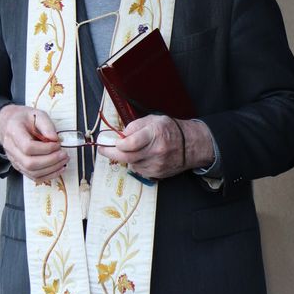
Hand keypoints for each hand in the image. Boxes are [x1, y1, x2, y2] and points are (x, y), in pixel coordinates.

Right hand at [0, 105, 67, 180]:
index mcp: (14, 132)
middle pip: (30, 163)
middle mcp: (11, 148)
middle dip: (51, 161)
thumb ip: (47, 125)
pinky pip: (34, 177)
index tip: (57, 144)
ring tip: (63, 161)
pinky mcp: (20, 167)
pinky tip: (58, 169)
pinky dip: (48, 175)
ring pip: (32, 172)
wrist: (10, 124)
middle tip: (64, 154)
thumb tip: (55, 138)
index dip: (46, 148)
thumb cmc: (24, 119)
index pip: (28, 147)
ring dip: (52, 169)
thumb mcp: (37, 114)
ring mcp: (14, 160)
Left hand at [98, 115, 214, 179]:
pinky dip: (136, 164)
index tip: (109, 141)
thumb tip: (119, 135)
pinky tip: (142, 157)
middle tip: (102, 149)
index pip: (130, 143)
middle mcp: (156, 150)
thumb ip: (135, 126)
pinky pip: (139, 170)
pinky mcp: (158, 174)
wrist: (191, 145)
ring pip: (131, 164)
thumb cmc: (170, 130)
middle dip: (111, 153)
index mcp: (155, 133)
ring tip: (132, 150)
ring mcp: (157, 164)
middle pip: (127, 157)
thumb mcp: (153, 120)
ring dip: (127, 158)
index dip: (117, 144)